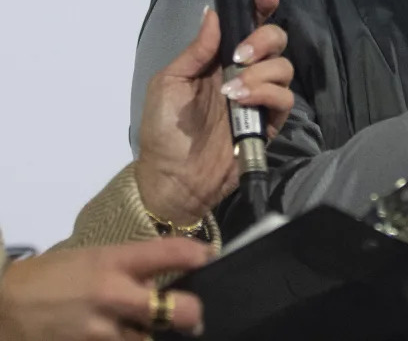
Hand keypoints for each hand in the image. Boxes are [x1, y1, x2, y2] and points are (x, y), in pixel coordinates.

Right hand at [0, 237, 208, 339]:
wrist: (2, 306)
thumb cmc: (53, 277)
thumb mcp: (95, 257)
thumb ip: (134, 265)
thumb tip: (178, 271)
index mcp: (114, 263)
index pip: (172, 253)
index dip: (200, 256)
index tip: (209, 259)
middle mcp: (112, 296)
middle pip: (177, 310)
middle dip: (192, 315)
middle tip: (194, 318)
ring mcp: (99, 332)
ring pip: (147, 340)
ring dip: (149, 335)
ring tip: (142, 328)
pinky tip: (121, 336)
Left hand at [135, 0, 292, 225]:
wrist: (173, 177)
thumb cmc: (164, 130)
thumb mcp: (169, 82)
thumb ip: (196, 50)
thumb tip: (214, 14)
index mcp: (219, 60)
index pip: (247, 26)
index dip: (261, 9)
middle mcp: (244, 73)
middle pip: (275, 41)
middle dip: (264, 39)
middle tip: (241, 55)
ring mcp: (259, 98)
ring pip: (284, 68)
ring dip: (260, 73)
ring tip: (232, 90)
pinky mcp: (269, 122)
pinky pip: (284, 98)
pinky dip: (266, 94)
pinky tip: (242, 101)